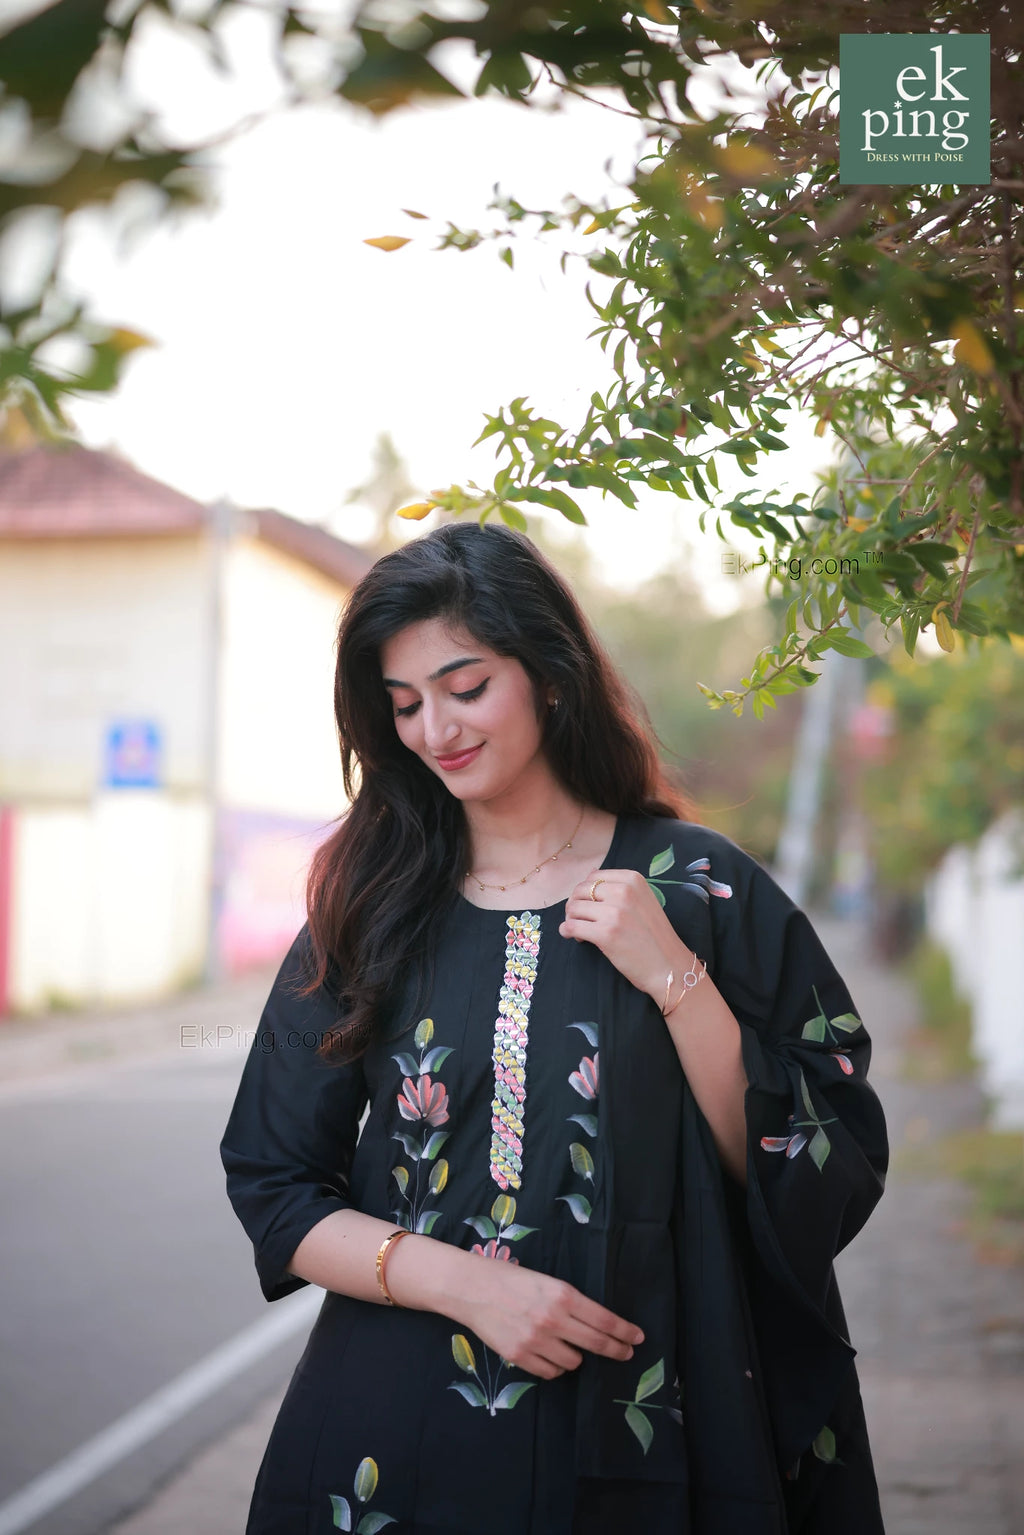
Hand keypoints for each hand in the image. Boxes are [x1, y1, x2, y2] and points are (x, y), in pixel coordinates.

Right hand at [454, 1253, 643, 1379]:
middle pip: (596, 1344)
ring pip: (573, 1362)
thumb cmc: (513, 1279)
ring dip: (576, 1356)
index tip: (637, 1338)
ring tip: (566, 1344)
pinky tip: (549, 1353)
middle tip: (625, 1353)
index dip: (625, 1332)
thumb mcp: (548, 1282)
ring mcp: (536, 1341)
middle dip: (616, 1350)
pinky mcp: (520, 1357)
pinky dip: (555, 1366)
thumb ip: (571, 1304)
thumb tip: (599, 1326)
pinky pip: (551, 1372)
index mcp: (562, 1295)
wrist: (472, 1288)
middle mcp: (553, 1320)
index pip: (605, 1320)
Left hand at [558, 867, 691, 1004]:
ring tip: (581, 931)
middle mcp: (624, 891)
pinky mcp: (605, 934)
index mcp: (633, 879)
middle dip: (575, 905)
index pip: (593, 876)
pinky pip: (571, 926)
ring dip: (571, 919)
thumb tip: (589, 874)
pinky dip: (567, 931)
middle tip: (580, 920)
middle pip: (580, 890)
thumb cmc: (654, 936)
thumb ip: (618, 887)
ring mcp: (615, 912)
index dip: (586, 892)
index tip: (590, 906)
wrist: (669, 965)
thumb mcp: (642, 900)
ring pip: (573, 908)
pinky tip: (576, 938)